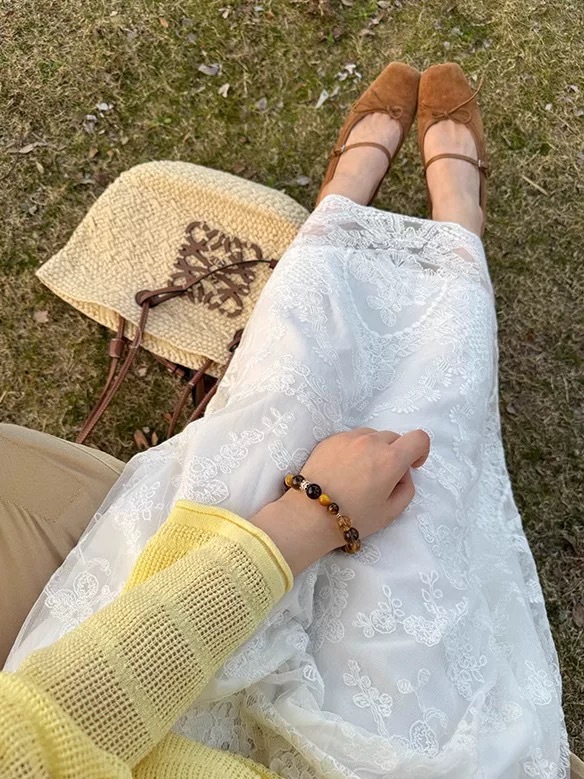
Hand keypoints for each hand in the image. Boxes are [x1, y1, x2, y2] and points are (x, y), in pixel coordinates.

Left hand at [252, 427, 429, 574]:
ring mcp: (348, 438)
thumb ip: (406, 489)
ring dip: (373, 450)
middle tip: (382, 478)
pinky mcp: (330, 439)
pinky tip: (343, 471)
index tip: (411, 466)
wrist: (309, 514)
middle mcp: (371, 441)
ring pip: (371, 436)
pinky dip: (354, 450)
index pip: (419, 438)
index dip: (420, 451)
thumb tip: (403, 474)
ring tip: (360, 474)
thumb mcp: (390, 512)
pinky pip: (351, 439)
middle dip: (395, 454)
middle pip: (394, 438)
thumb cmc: (353, 517)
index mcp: (391, 459)